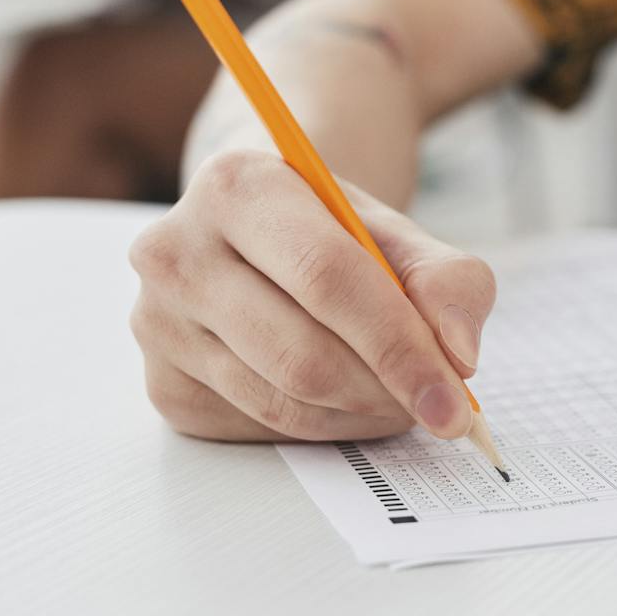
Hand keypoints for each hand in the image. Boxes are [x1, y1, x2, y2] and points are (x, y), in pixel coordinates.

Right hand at [128, 149, 494, 441]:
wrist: (263, 233)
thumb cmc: (333, 232)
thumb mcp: (400, 235)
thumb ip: (449, 281)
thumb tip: (459, 355)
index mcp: (236, 187)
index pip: (327, 277)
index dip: (398, 344)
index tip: (455, 394)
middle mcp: (175, 252)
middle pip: (301, 353)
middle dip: (386, 390)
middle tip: (441, 404)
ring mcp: (158, 324)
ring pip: (282, 402)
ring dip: (361, 413)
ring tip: (401, 395)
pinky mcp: (163, 386)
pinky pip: (260, 428)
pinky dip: (325, 426)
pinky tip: (349, 398)